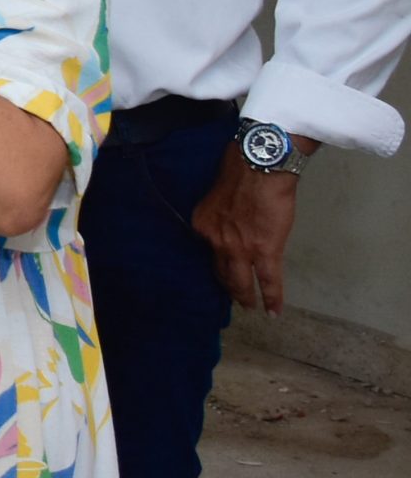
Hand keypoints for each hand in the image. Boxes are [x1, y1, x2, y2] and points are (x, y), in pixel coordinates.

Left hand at [192, 144, 301, 312]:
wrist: (259, 166)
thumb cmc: (241, 170)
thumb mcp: (218, 194)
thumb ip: (221, 211)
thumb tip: (231, 215)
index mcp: (204, 224)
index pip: (208, 250)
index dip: (216, 260)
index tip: (221, 267)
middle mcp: (216, 240)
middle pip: (220, 270)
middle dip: (227, 285)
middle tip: (233, 295)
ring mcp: (239, 249)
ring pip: (240, 281)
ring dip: (244, 295)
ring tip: (248, 306)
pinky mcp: (264, 251)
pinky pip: (267, 281)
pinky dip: (272, 298)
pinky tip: (274, 311)